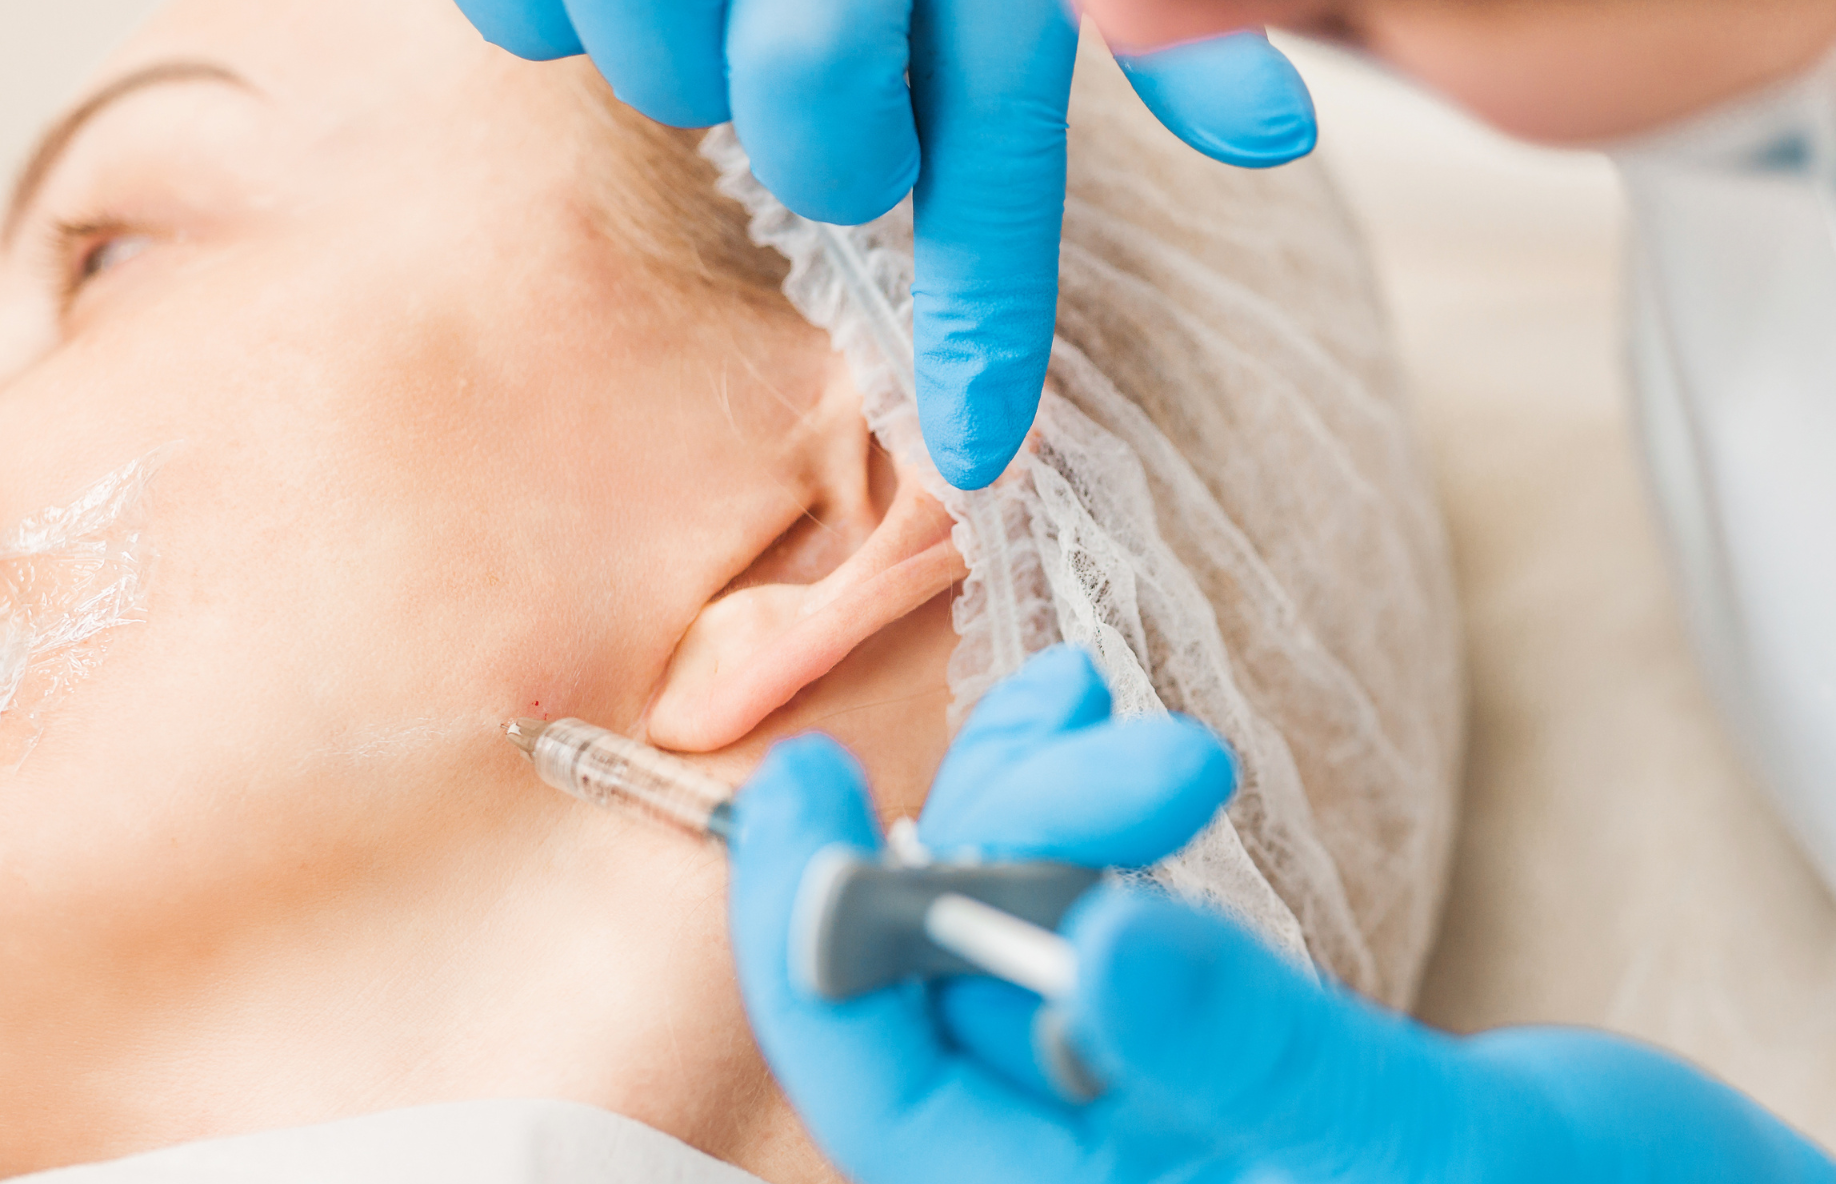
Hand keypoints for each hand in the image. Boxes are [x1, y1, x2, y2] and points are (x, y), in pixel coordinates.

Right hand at [451, 0, 1315, 489]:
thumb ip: (1155, 28)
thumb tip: (1275, 133)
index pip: (991, 152)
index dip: (988, 314)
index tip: (983, 451)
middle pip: (816, 146)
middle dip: (821, 136)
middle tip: (815, 60)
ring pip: (663, 80)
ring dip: (683, 45)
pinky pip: (525, 21)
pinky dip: (558, 0)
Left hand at [727, 645, 1835, 1183]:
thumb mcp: (1418, 1151)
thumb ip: (1252, 1053)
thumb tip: (1102, 941)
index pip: (883, 1095)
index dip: (813, 936)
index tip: (797, 783)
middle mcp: (1090, 1174)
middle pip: (944, 983)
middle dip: (994, 824)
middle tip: (1090, 700)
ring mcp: (1144, 1106)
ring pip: (1013, 930)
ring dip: (1041, 796)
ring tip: (1102, 691)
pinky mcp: (1198, 1043)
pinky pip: (1096, 916)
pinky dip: (1094, 816)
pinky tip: (1113, 727)